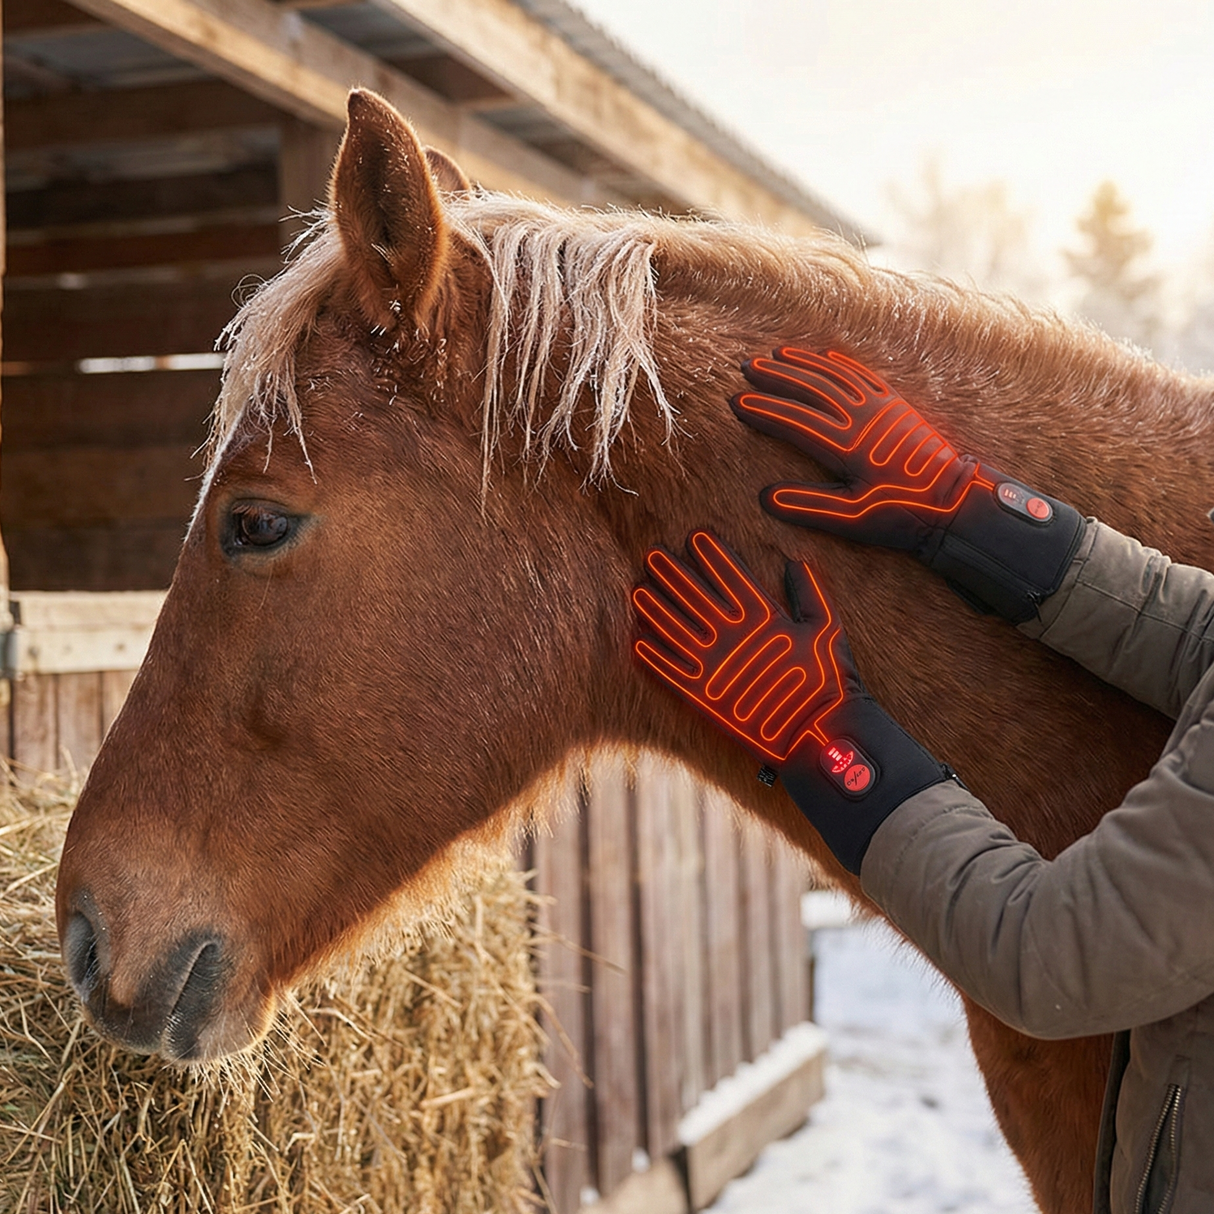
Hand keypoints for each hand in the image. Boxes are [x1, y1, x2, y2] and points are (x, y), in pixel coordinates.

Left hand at [632, 531, 954, 872]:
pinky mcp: (703, 697)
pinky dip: (651, 657)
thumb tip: (796, 563)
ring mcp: (714, 665)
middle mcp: (732, 635)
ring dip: (655, 608)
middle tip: (652, 554)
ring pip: (674, 628)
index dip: (711, 554)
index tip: (694, 536)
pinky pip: (669, 672)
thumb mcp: (828, 629)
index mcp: (763, 616)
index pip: (730, 575)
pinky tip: (635, 641)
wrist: (819, 736)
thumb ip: (810, 593)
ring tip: (637, 589)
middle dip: (672, 573)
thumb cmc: (829, 682)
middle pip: (694, 595)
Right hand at [732, 347, 992, 542]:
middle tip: (746, 368)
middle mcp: (862, 419)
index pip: (795, 421)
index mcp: (848, 447)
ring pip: (834, 376)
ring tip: (775, 354)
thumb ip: (809, 506)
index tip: (736, 402)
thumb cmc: (903, 514)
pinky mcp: (896, 406)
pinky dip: (840, 364)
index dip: (764, 410)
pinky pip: (863, 376)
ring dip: (804, 364)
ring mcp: (881, 408)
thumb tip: (766, 498)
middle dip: (776, 377)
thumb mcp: (853, 518)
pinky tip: (824, 357)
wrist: (954, 501)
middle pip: (811, 389)